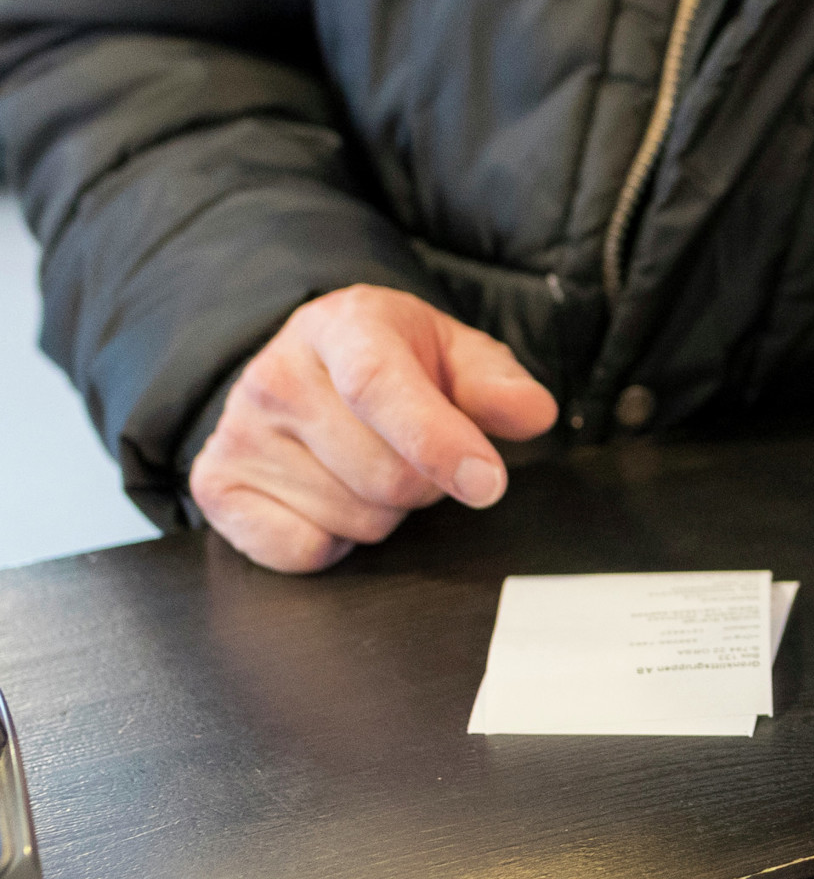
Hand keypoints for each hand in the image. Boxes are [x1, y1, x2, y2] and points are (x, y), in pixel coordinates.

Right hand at [187, 285, 557, 572]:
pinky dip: (334, 540)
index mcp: (343, 326)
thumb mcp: (457, 354)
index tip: (487, 483)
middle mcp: (277, 375)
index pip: (379, 386)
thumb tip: (532, 413)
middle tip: (416, 450)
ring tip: (369, 463)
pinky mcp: (216, 486)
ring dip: (385, 509)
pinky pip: (303, 552)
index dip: (439, 442)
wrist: (312, 367)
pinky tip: (330, 494)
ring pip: (355, 518)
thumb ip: (498, 384)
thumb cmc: (397, 363)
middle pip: (385, 475)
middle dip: (426, 481)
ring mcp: (238, 433)